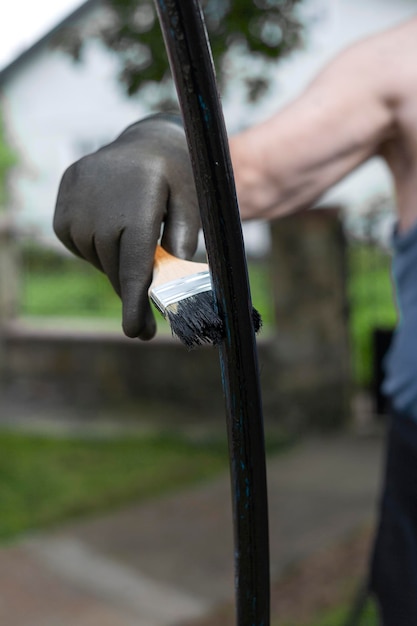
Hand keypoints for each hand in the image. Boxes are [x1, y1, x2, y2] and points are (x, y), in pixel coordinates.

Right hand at [53, 114, 199, 339]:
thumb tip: (170, 286)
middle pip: (115, 266)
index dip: (136, 301)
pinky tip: (112, 230)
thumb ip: (183, 244)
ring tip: (133, 242)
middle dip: (132, 291)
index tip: (137, 332)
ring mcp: (76, 195)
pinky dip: (96, 247)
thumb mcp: (195, 206)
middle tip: (145, 319)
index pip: (134, 262)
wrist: (150, 141)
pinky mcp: (64, 196)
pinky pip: (77, 242)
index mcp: (138, 198)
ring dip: (115, 264)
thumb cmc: (180, 177)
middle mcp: (100, 197)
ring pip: (95, 257)